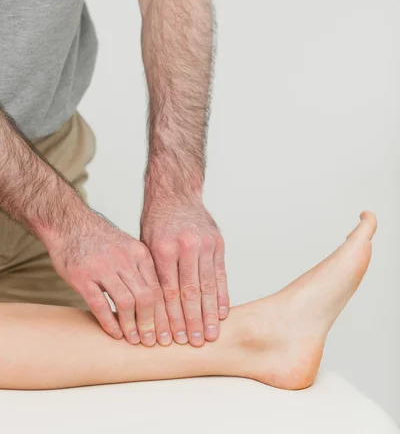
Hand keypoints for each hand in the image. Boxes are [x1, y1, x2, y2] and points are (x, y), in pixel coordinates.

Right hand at [46, 209, 170, 346]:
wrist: (69, 223)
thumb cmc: (100, 239)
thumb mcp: (127, 246)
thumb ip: (140, 269)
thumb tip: (156, 299)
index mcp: (139, 253)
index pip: (159, 288)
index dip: (164, 313)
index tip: (167, 331)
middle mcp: (125, 260)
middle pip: (146, 297)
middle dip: (151, 324)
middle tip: (152, 342)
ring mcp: (103, 268)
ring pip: (126, 303)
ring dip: (131, 326)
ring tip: (134, 340)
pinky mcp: (82, 276)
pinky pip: (99, 304)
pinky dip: (109, 322)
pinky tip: (114, 333)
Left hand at [141, 200, 228, 346]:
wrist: (175, 193)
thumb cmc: (156, 222)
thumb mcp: (145, 245)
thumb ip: (153, 275)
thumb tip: (153, 313)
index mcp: (163, 248)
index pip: (168, 291)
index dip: (171, 318)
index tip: (172, 339)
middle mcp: (186, 246)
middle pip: (190, 292)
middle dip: (192, 321)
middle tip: (194, 344)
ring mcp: (205, 244)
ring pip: (208, 286)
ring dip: (209, 314)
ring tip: (210, 335)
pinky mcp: (218, 243)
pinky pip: (221, 274)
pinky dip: (222, 296)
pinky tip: (221, 313)